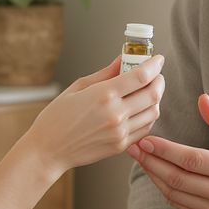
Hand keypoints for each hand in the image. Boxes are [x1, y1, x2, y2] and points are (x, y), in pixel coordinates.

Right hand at [23, 55, 165, 177]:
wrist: (49, 150)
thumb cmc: (58, 117)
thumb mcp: (78, 87)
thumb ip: (106, 73)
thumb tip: (123, 58)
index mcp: (103, 95)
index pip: (141, 76)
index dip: (154, 65)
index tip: (158, 59)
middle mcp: (115, 114)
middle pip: (153, 94)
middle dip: (159, 80)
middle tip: (156, 74)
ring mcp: (120, 132)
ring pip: (153, 112)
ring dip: (155, 99)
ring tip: (147, 91)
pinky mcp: (121, 146)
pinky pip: (145, 128)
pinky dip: (148, 116)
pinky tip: (140, 109)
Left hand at [127, 93, 208, 208]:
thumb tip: (203, 101)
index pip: (190, 160)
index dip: (164, 150)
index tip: (145, 140)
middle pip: (177, 179)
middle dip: (150, 162)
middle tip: (133, 147)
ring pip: (176, 195)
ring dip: (154, 176)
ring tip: (141, 160)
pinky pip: (183, 207)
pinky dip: (167, 192)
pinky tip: (158, 176)